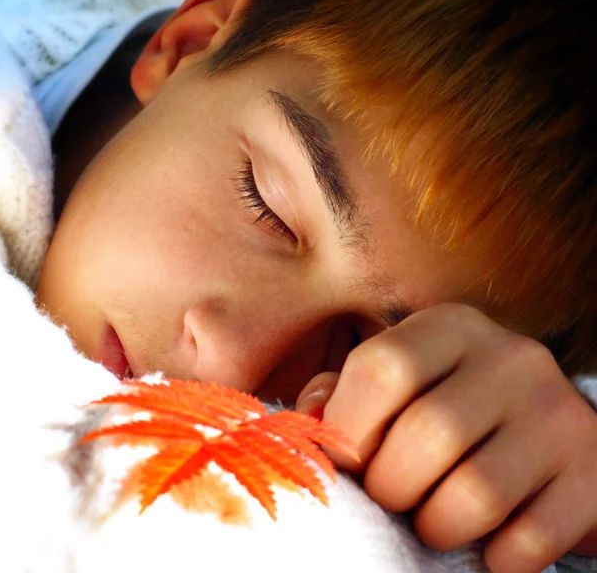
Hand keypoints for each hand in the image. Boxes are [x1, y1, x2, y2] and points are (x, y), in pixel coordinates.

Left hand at [296, 303, 596, 572]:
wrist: (541, 425)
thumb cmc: (445, 401)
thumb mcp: (397, 378)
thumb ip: (343, 392)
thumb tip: (309, 424)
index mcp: (450, 327)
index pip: (382, 369)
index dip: (348, 429)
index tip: (346, 463)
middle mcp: (511, 357)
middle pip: (425, 437)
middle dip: (390, 487)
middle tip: (392, 494)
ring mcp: (558, 413)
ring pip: (473, 497)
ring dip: (436, 525)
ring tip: (432, 516)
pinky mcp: (591, 472)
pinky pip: (526, 543)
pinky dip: (493, 557)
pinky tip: (487, 536)